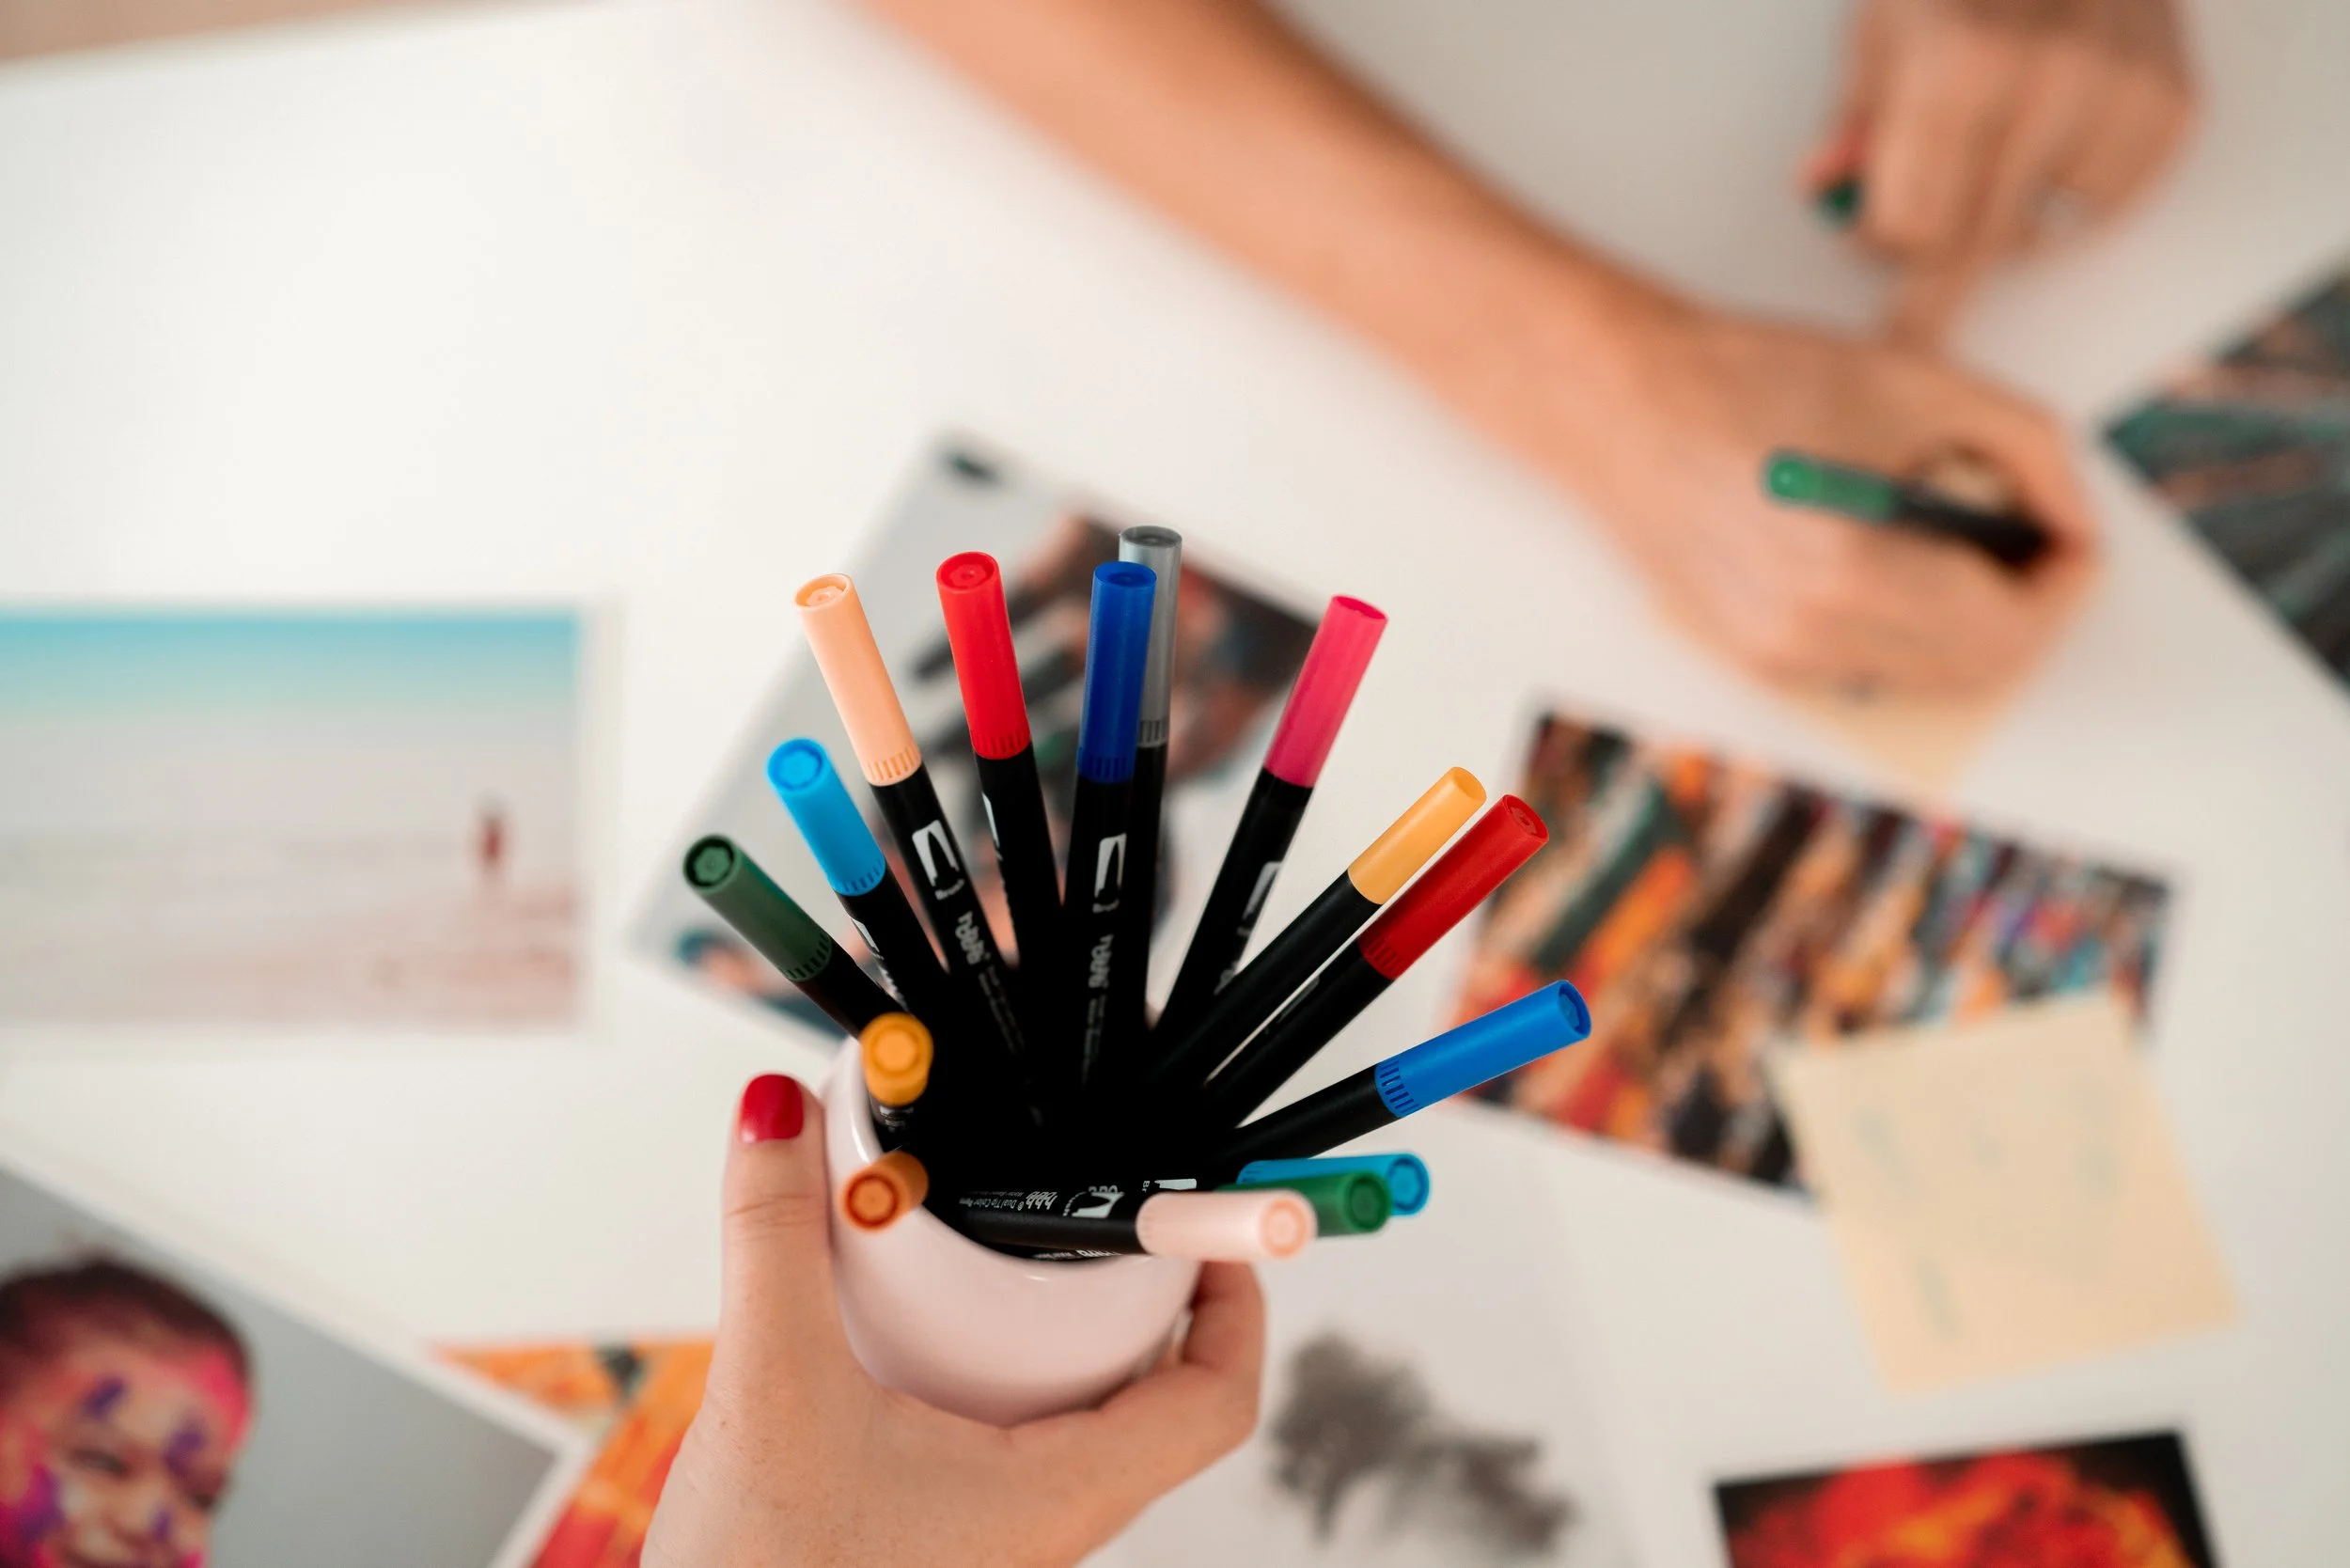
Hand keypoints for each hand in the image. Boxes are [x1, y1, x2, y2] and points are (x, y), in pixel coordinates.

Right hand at [642, 1075, 1265, 1567]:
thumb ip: (774, 1236)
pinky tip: (918, 1335)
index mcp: (1061, 1494)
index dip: (1239, 1301)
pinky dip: (990, 1373)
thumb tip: (776, 1114)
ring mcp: (1000, 1537)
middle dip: (1134, 1293)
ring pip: (1077, 1419)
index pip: (1218, 1400)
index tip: (1213, 1219)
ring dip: (1057, 1334)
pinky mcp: (943, 1539)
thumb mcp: (769, 1386)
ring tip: (1009, 1253)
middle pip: (1154, 1396)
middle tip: (1095, 1209)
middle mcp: (1051, 1523)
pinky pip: (1008, 1442)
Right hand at [1566, 300, 2095, 694]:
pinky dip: (1908, 629)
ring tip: (1963, 544)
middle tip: (2034, 544)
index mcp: (1851, 568)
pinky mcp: (1751, 657)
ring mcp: (1775, 656)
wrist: (1621, 405)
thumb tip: (2076, 519)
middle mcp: (1809, 634)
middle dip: (2027, 610)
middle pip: (1977, 670)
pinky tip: (1895, 559)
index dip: (2063, 587)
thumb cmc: (1752, 378)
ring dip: (1970, 624)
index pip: (2008, 628)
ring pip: (1926, 678)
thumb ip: (2030, 447)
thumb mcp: (1919, 382)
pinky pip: (1870, 668)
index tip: (2071, 539)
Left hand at [1808, 0, 2196, 342]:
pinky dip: (2074, 195)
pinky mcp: (2174, 101)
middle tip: (1919, 266)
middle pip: (1974, 243)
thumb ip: (1855, 120)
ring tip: (1996, 157)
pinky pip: (2108, 208)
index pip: (1908, 228)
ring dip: (2010, 220)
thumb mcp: (1883, 24)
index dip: (1880, 236)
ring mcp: (2122, 92)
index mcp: (1960, 62)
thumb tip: (1824, 189)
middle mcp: (2051, 79)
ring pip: (2044, 237)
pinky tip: (2055, 142)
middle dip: (1935, 255)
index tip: (1874, 229)